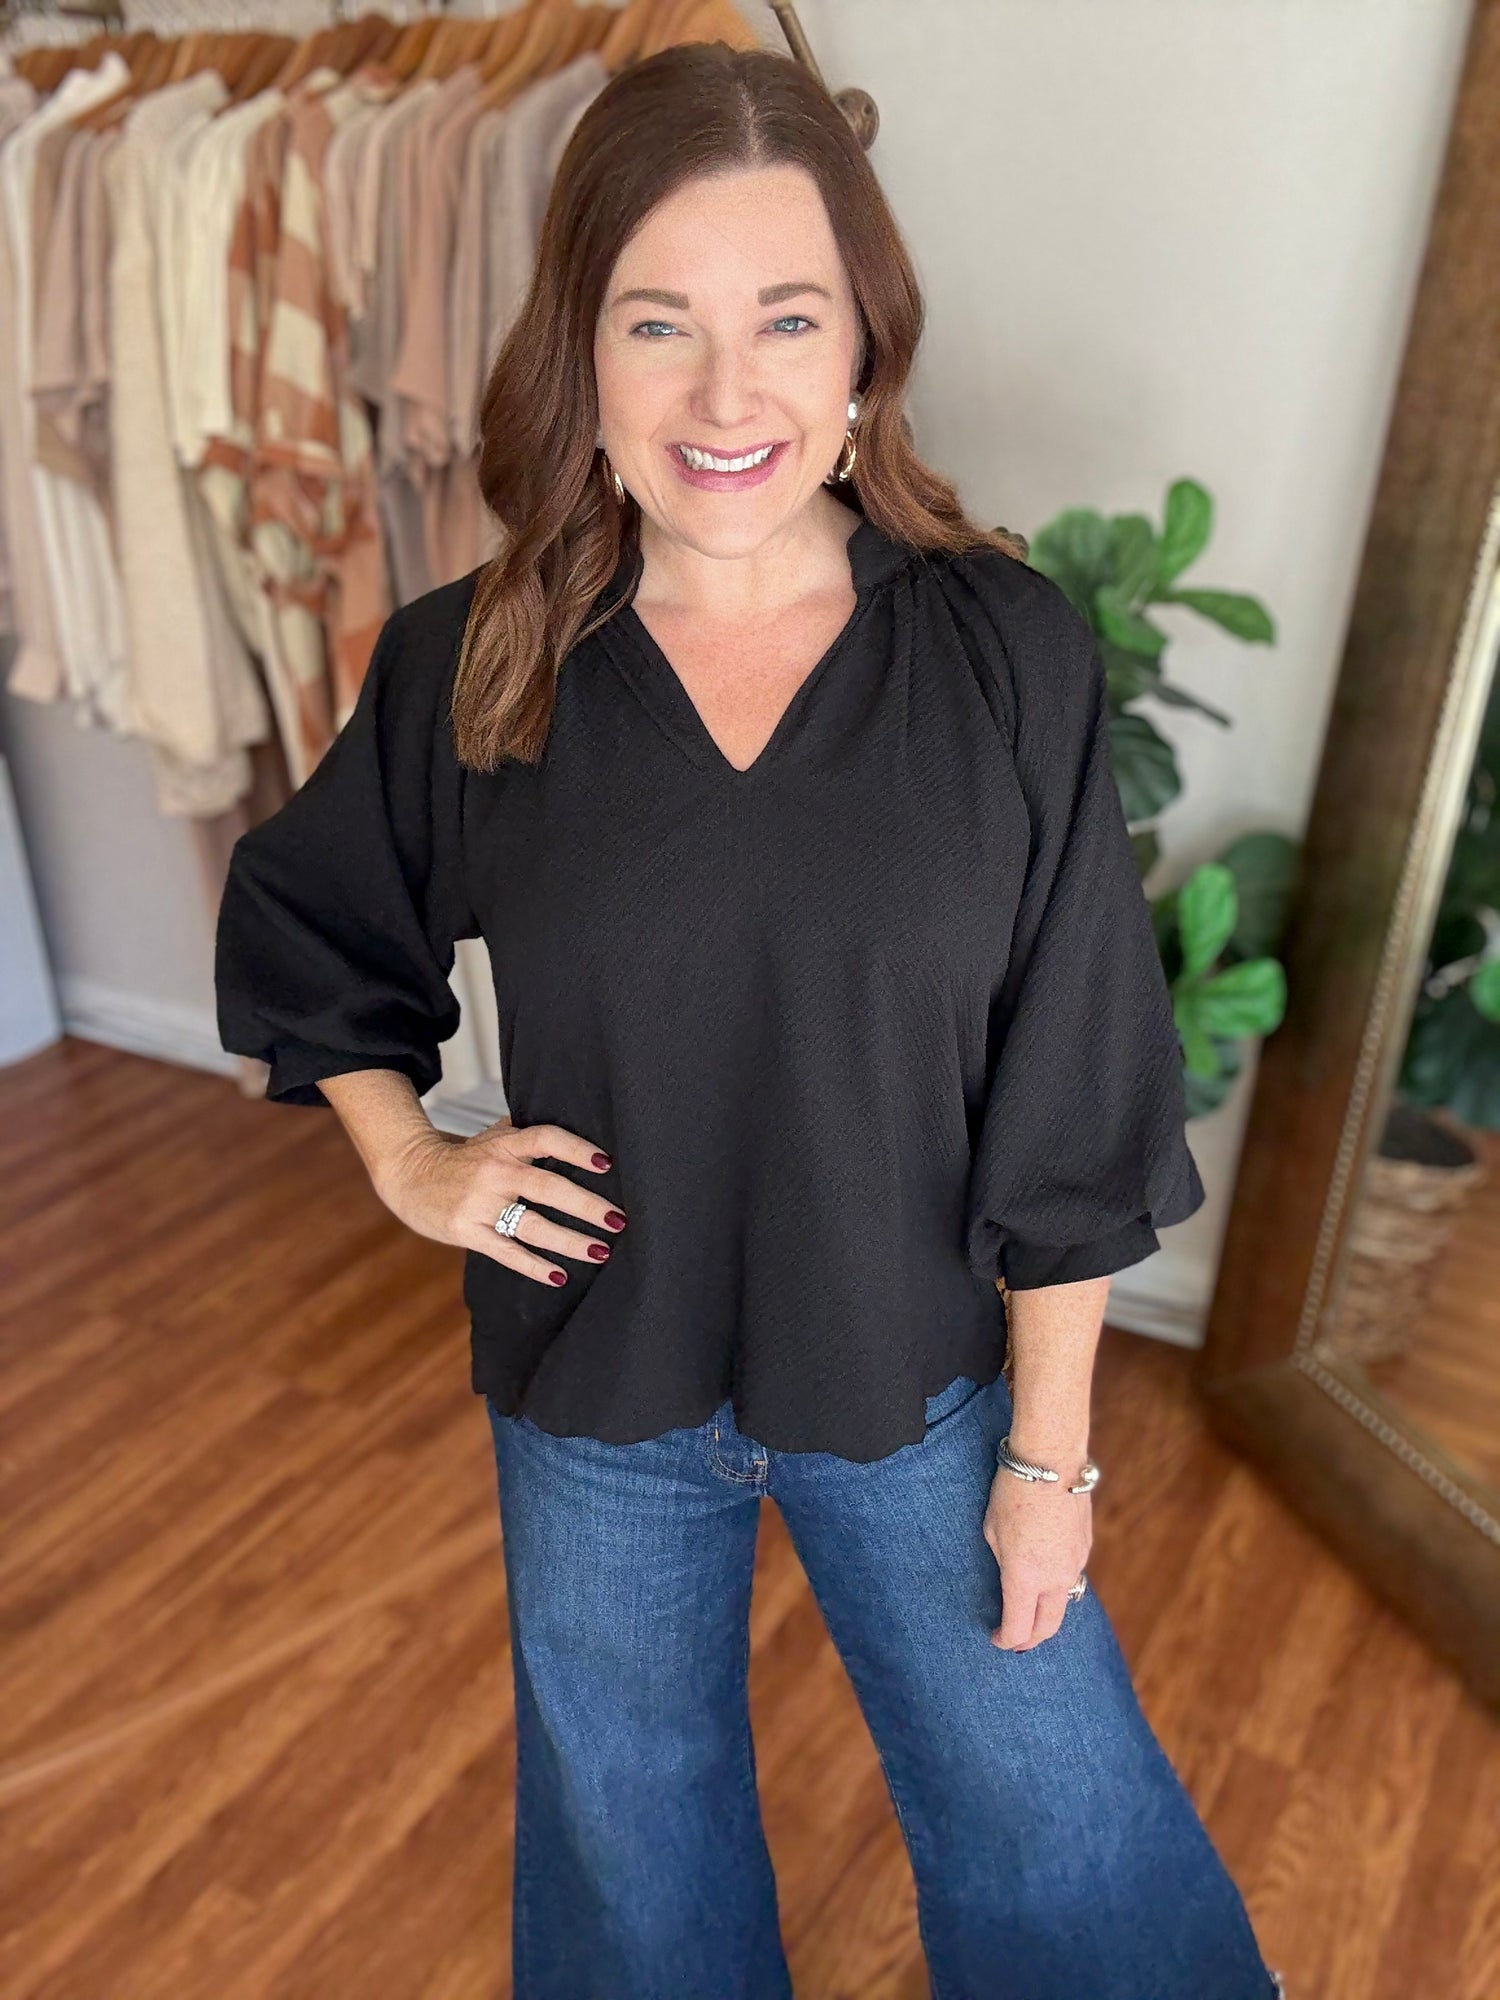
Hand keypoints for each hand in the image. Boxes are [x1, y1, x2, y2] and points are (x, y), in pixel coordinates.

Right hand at [377, 1116, 624, 1285]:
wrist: (411, 1175)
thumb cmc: (465, 1158)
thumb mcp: (494, 1136)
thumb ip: (528, 1133)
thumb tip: (579, 1122)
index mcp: (505, 1144)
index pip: (547, 1139)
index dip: (577, 1150)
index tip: (607, 1164)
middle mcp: (495, 1171)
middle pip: (548, 1187)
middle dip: (587, 1206)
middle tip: (618, 1220)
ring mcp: (480, 1204)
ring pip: (532, 1225)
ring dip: (569, 1240)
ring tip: (600, 1251)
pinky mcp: (467, 1231)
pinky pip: (507, 1252)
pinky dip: (534, 1265)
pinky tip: (559, 1275)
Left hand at [983, 1464, 1092, 1651]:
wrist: (1051, 1461)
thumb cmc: (1012, 1492)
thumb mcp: (992, 1531)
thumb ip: (1003, 1563)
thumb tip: (1011, 1578)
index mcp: (1024, 1578)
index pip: (1018, 1629)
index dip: (1005, 1640)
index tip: (996, 1638)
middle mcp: (1054, 1578)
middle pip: (1047, 1628)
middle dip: (1030, 1640)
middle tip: (1016, 1641)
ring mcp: (1074, 1564)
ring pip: (1063, 1604)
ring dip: (1046, 1613)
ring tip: (1030, 1611)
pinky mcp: (1085, 1548)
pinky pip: (1071, 1578)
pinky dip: (1058, 1587)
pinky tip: (1046, 1577)